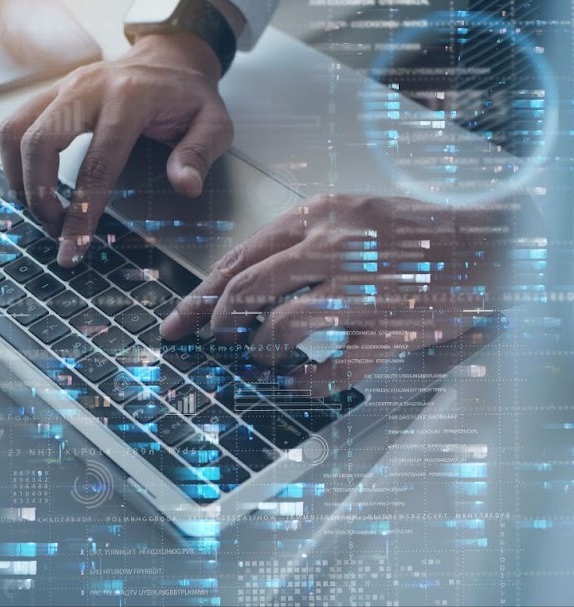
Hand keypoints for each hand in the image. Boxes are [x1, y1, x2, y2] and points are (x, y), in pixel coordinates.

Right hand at [0, 32, 232, 266]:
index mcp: (128, 99)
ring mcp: (62, 87)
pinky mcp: (49, 93)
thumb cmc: (187, 96)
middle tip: (53, 227)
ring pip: (14, 132)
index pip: (96, 165)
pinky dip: (14, 161)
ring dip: (18, 178)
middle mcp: (87, 88)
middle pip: (39, 143)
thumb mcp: (214, 121)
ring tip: (39, 208)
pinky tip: (32, 184)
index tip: (73, 248)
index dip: (81, 213)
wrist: (167, 58)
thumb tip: (185, 185)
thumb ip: (200, 153)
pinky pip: (13, 125)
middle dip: (38, 195)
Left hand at [160, 194, 531, 395]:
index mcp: (320, 216)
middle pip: (247, 290)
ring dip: (262, 350)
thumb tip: (241, 286)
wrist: (493, 242)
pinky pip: (336, 365)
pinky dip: (311, 381)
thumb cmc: (419, 232)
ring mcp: (364, 287)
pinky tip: (303, 382)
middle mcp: (335, 246)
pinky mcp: (392, 326)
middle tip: (213, 343)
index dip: (201, 295)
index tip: (176, 321)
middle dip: (219, 324)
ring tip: (262, 357)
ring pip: (282, 326)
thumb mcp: (353, 216)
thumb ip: (302, 241)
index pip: (239, 257)